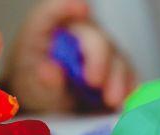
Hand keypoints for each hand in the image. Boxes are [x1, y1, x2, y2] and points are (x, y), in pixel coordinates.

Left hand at [4, 0, 136, 111]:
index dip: (67, 8)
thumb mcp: (31, 84)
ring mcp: (100, 45)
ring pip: (115, 55)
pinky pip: (127, 71)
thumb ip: (43, 78)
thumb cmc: (34, 82)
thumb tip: (50, 71)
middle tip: (94, 82)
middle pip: (94, 37)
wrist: (49, 97)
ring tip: (112, 100)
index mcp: (47, 27)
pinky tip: (126, 98)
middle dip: (99, 59)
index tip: (81, 9)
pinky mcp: (115, 64)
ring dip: (117, 77)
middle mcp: (77, 30)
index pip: (54, 11)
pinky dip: (128, 84)